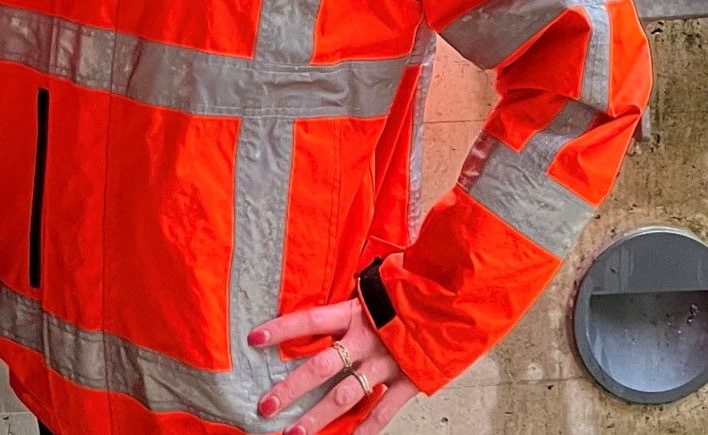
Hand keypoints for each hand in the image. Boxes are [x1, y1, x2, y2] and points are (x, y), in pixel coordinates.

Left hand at [248, 294, 412, 432]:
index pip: (310, 320)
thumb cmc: (411, 291)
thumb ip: (352, 301)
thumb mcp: (376, 287)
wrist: (452, 300)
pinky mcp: (407, 381)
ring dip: (318, 418)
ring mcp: (386, 364)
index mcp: (356, 312)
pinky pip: (382, 412)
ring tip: (294, 434)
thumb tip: (328, 302)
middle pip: (320, 367)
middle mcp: (366, 341)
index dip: (282, 329)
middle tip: (266, 406)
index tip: (254, 339)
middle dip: (291, 389)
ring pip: (345, 396)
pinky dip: (364, 431)